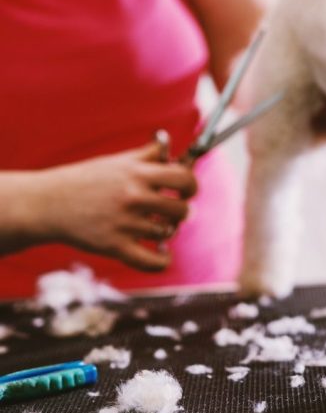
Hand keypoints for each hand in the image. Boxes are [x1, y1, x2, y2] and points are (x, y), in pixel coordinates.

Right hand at [36, 141, 197, 270]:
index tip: (186, 190)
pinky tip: (164, 255)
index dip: (190, 186)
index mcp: (138, 173)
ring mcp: (125, 223)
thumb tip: (174, 151)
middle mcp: (135, 197)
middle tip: (171, 211)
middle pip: (181, 210)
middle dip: (181, 211)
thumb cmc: (86, 179)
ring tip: (156, 226)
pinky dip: (162, 261)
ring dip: (165, 231)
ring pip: (166, 232)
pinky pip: (150, 261)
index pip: (184, 179)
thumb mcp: (118, 160)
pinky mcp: (114, 246)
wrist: (48, 203)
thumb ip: (149, 155)